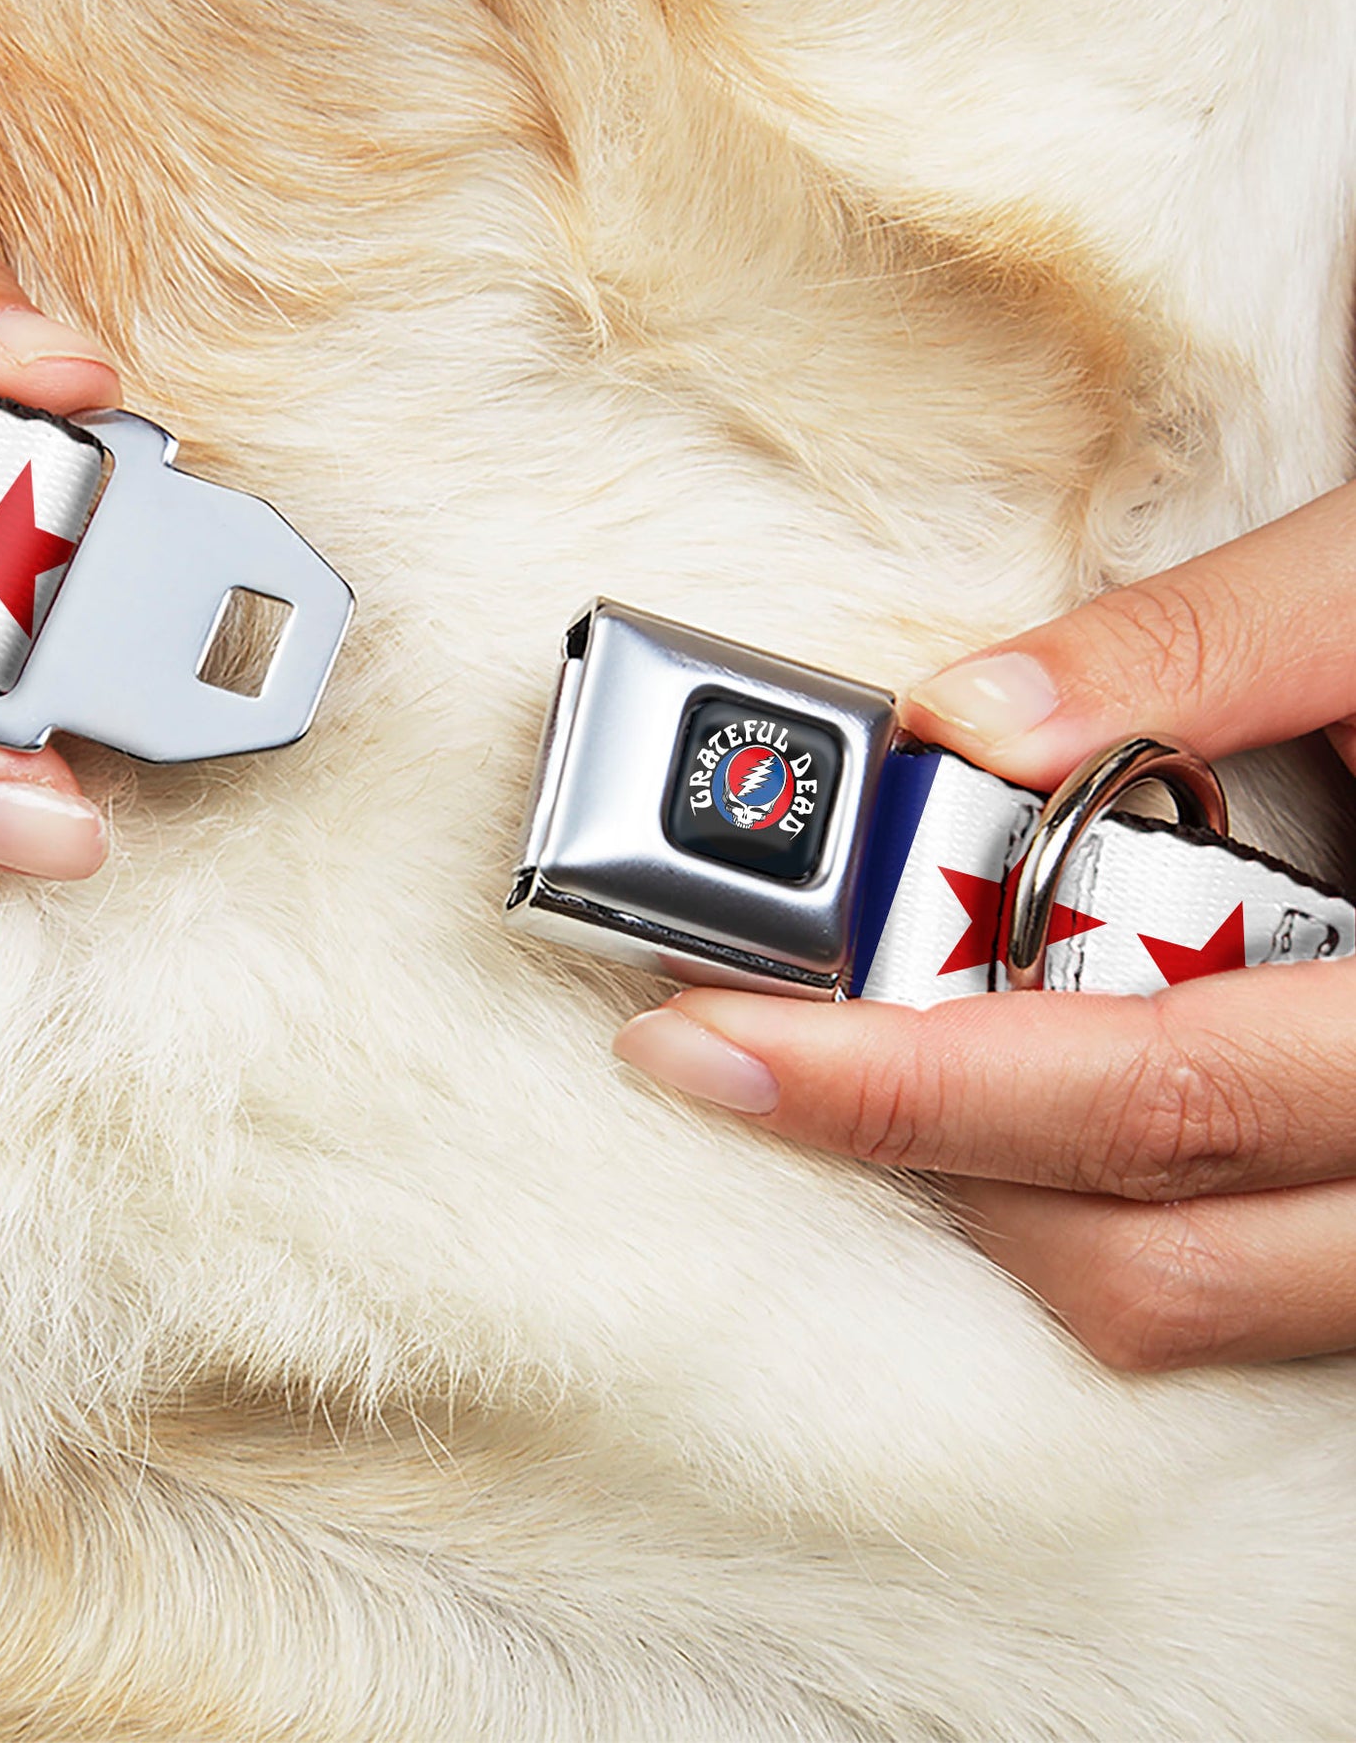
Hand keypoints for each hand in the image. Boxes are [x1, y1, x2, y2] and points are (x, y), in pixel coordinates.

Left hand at [615, 480, 1355, 1371]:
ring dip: (995, 1196)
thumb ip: (1203, 644)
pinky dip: (1098, 1205)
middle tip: (730, 1047)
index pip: (1149, 1091)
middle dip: (905, 1151)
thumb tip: (964, 718)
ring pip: (1190, 1300)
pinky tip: (1011, 1090)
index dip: (902, 1084)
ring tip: (856, 1062)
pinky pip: (1242, 1282)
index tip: (703, 1036)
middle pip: (1146, 1249)